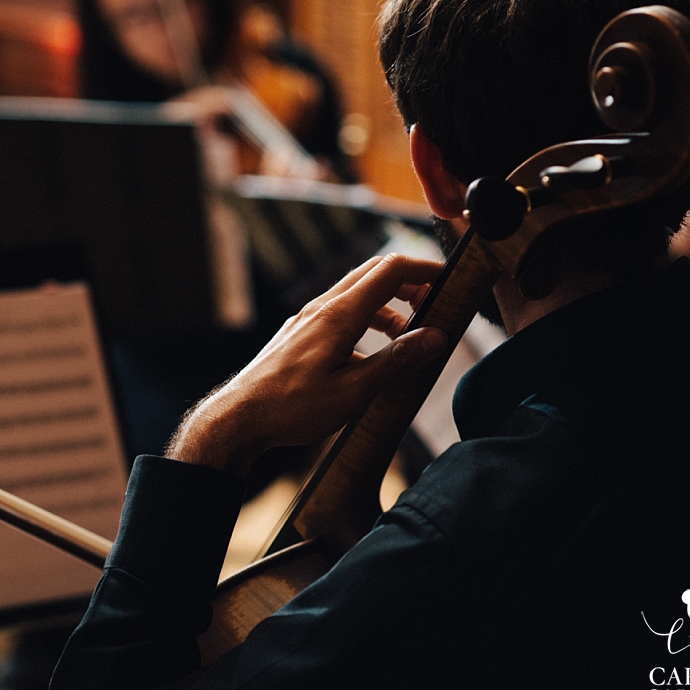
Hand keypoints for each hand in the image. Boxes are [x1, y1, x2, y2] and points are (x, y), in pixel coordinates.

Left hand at [166, 255, 447, 477]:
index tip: (450, 281)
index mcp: (339, 315)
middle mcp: (322, 309)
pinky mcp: (299, 336)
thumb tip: (436, 338)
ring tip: (407, 341)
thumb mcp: (354, 391)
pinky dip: (364, 326)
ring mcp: (307, 321)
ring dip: (388, 309)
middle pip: (374, 275)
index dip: (425, 270)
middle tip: (434, 307)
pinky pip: (339, 317)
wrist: (239, 419)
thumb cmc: (292, 407)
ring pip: (356, 297)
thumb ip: (396, 362)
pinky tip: (369, 362)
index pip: (391, 270)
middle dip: (410, 285)